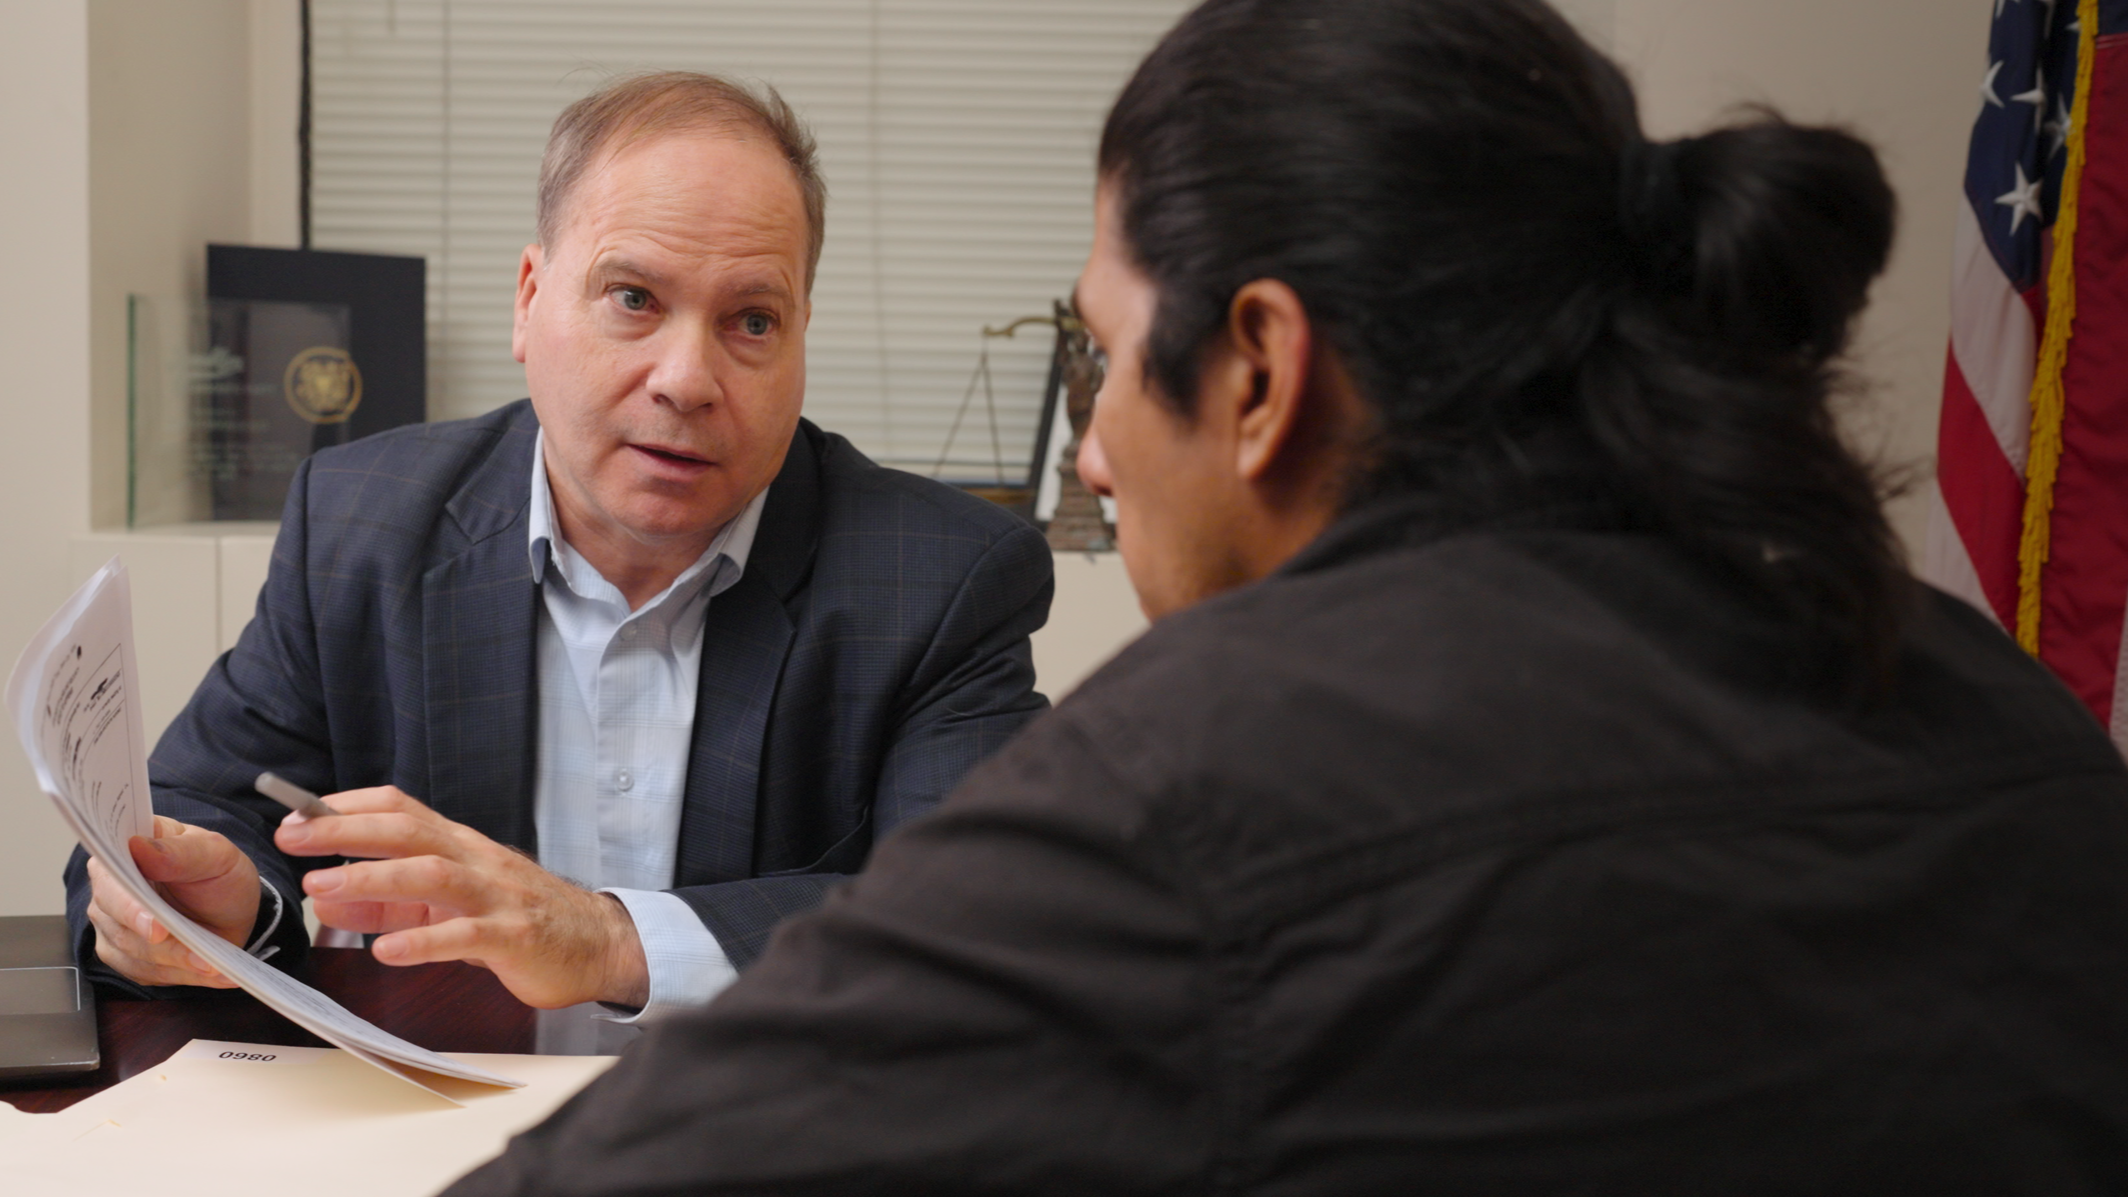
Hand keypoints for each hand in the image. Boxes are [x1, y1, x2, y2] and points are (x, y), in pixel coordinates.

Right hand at [84, 816, 259, 988]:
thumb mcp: (214, 853)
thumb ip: (180, 850)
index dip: (129, 906)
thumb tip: (139, 847)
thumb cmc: (217, 872)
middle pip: (118, 925)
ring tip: (212, 965)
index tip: (156, 926)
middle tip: (193, 953)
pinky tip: (214, 973)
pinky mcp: (127, 957)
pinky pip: (149, 974)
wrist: (231, 907)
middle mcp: (109, 893)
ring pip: (134, 955)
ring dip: (177, 963)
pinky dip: (184, 975)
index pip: (111, 880)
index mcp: (123, 855)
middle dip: (158, 944)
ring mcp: (114, 927)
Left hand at [274, 786, 650, 1009]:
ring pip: (433, 875)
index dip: (348, 807)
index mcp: (460, 846)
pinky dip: (423, 942)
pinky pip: (464, 937)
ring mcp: (497, 897)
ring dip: (374, 878)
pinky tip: (387, 951)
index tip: (297, 813)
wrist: (597, 943)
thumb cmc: (521, 919)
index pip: (401, 809)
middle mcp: (476, 861)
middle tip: (293, 836)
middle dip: (346, 831)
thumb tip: (333, 899)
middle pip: (409, 832)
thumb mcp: (451, 904)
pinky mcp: (513, 938)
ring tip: (325, 889)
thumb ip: (392, 902)